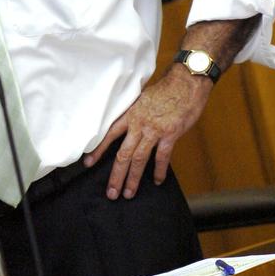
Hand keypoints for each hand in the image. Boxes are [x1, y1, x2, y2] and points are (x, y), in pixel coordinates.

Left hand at [84, 65, 213, 199]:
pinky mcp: (170, 134)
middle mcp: (139, 124)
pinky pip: (162, 157)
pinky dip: (158, 170)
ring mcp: (154, 130)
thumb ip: (136, 114)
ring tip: (128, 193)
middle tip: (111, 192)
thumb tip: (131, 126)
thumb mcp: (143, 98)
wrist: (186, 82)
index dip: (98, 151)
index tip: (88, 163)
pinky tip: (156, 180)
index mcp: (130, 114)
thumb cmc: (166, 88)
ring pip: (139, 159)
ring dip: (133, 178)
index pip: (109, 135)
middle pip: (123, 154)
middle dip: (116, 176)